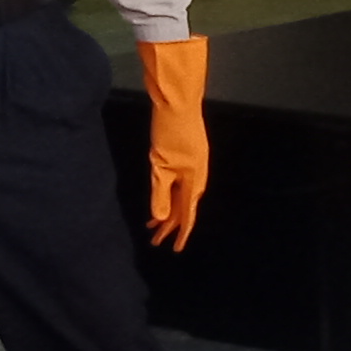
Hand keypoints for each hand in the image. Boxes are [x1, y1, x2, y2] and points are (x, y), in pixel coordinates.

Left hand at [140, 36, 210, 247]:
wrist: (179, 101)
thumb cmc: (169, 133)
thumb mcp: (160, 166)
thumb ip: (160, 193)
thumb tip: (161, 217)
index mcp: (194, 180)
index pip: (188, 214)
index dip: (180, 232)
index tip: (174, 248)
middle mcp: (198, 175)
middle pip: (184, 206)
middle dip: (169, 224)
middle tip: (155, 239)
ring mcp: (195, 164)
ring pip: (181, 194)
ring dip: (168, 208)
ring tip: (152, 222)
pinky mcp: (189, 155)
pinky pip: (181, 182)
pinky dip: (170, 193)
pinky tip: (163, 194)